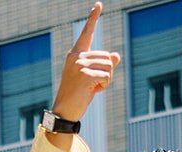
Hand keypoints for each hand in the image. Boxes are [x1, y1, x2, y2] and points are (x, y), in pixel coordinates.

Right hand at [50, 4, 119, 122]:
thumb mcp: (91, 77)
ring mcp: (79, 65)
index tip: (99, 4)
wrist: (64, 110)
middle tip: (95, 84)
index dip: (93, 18)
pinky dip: (104, 86)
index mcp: (76, 53)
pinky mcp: (84, 75)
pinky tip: (92, 91)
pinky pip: (106, 76)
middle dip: (108, 72)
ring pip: (109, 66)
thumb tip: (117, 55)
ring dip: (107, 80)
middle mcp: (76, 56)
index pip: (87, 33)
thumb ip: (103, 65)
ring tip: (93, 87)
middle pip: (107, 56)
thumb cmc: (78, 94)